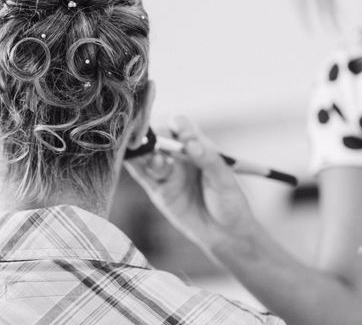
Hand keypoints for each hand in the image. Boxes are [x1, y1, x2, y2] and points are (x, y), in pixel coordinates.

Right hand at [124, 116, 257, 249]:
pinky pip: (141, 173)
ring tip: (156, 160)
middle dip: (155, 136)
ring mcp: (167, 172)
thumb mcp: (225, 180)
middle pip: (159, 136)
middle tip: (158, 145)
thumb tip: (191, 144)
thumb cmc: (230, 203)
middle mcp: (179, 156)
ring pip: (147, 153)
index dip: (178, 126)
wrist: (225, 235)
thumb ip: (208, 159)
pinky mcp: (157, 189)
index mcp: (197, 147)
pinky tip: (131, 159)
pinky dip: (133, 164)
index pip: (181, 126)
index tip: (184, 137)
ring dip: (145, 151)